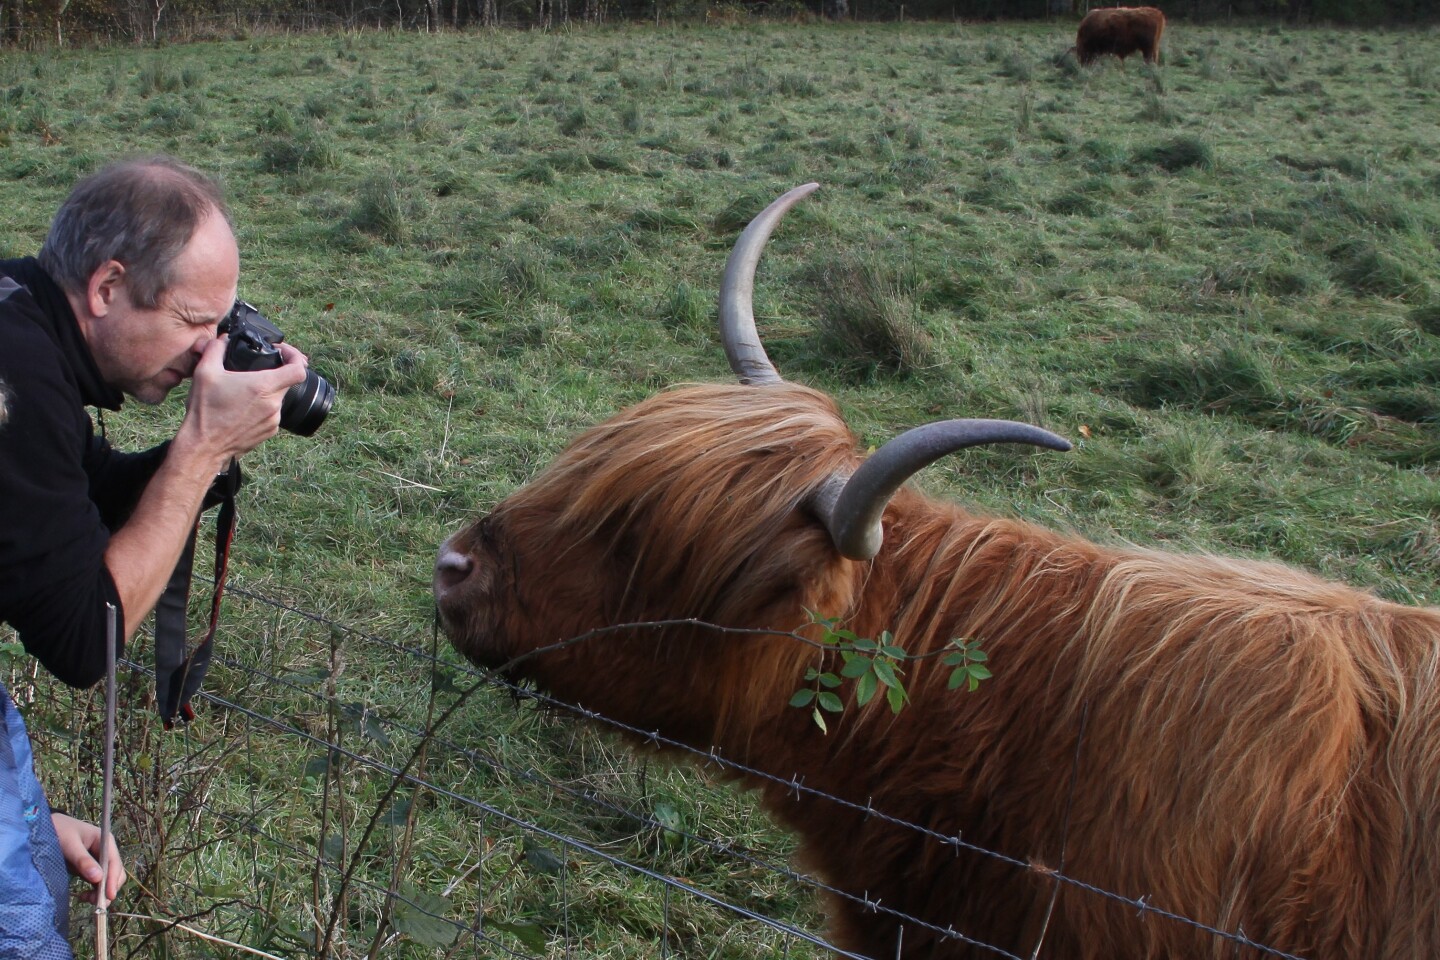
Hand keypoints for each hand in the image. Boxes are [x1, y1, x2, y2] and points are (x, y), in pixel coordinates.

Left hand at [51, 813, 125, 905]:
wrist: (45, 827)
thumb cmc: (59, 831)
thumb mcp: (70, 844)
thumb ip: (83, 861)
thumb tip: (98, 879)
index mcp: (105, 840)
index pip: (115, 862)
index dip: (113, 880)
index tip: (109, 896)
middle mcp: (106, 850)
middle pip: (116, 872)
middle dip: (109, 888)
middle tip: (97, 904)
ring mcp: (99, 859)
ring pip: (108, 878)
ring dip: (101, 891)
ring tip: (87, 899)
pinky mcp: (91, 867)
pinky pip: (98, 881)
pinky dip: (94, 890)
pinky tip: (84, 895)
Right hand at [182, 335, 309, 463]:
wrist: (204, 446)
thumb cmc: (205, 411)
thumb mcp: (204, 373)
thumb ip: (215, 349)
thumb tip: (223, 339)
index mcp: (264, 387)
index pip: (299, 369)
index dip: (295, 356)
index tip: (283, 352)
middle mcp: (274, 404)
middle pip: (288, 382)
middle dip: (276, 372)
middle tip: (258, 369)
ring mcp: (274, 420)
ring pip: (278, 398)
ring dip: (267, 391)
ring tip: (245, 391)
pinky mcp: (270, 432)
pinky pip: (273, 414)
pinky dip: (263, 407)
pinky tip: (244, 407)